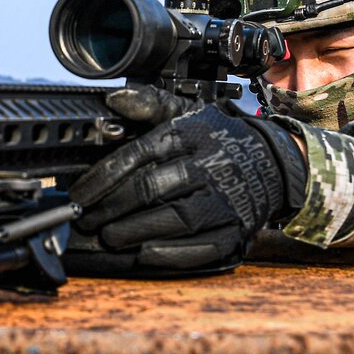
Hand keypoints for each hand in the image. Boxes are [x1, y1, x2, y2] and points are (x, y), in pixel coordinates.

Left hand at [64, 86, 307, 274]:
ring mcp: (225, 200)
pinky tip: (144, 253)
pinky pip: (202, 246)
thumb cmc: (219, 139)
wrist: (274, 163)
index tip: (79, 193)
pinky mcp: (235, 229)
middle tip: (86, 218)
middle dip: (112, 207)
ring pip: (175, 218)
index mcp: (192, 134)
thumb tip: (115, 101)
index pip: (139, 154)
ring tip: (109, 236)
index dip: (104, 177)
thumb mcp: (188, 112)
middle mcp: (209, 165)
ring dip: (135, 230)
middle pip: (153, 188)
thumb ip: (150, 105)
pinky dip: (171, 253)